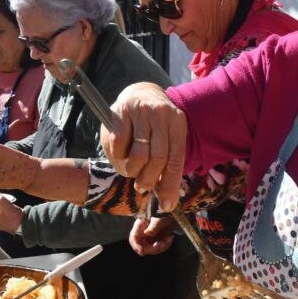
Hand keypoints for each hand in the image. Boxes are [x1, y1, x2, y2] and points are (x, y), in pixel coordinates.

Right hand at [100, 82, 185, 211]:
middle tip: (142, 186)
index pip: (176, 160)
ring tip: (132, 170)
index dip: (171, 186)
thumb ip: (167, 163)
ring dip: (133, 170)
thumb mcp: (167, 138)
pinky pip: (119, 145)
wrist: (139, 93)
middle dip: (149, 179)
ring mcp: (140, 112)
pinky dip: (119, 156)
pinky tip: (121, 153)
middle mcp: (161, 114)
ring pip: (138, 154)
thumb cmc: (155, 125)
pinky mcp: (120, 112)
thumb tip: (167, 199)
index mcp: (178, 123)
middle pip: (158, 158)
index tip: (166, 205)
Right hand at [129, 216, 175, 254]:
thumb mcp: (158, 219)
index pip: (133, 238)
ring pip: (152, 250)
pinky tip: (170, 238)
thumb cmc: (162, 214)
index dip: (136, 246)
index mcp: (139, 227)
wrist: (170, 215)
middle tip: (162, 243)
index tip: (142, 252)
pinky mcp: (155, 242)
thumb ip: (153, 227)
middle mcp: (142, 235)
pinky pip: (159, 249)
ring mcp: (149, 240)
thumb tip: (147, 234)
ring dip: (161, 246)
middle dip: (153, 248)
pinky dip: (165, 245)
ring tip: (169, 238)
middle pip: (142, 247)